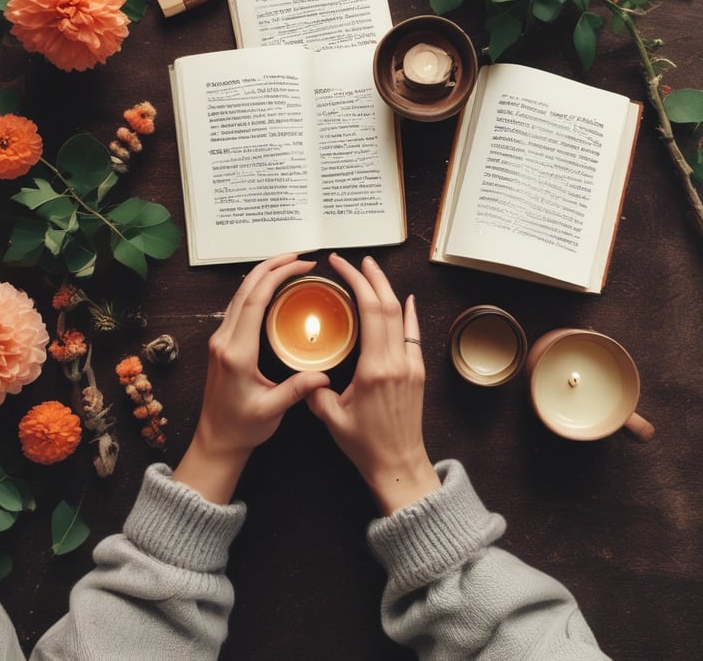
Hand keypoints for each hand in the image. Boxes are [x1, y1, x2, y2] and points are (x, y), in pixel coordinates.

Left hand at [173, 254, 330, 502]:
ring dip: (262, 275)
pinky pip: (238, 307)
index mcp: (237, 353)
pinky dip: (255, 290)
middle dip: (272, 267)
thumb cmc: (242, 428)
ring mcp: (220, 340)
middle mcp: (224, 341)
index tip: (301, 265)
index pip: (256, 301)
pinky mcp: (221, 343)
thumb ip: (296, 390)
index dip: (278, 276)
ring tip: (288, 265)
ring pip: (239, 295)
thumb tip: (324, 376)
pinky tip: (270, 288)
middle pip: (245, 290)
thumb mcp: (272, 411)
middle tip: (299, 256)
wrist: (216, 441)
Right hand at [306, 254, 440, 514]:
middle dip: (372, 276)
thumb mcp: (331, 417)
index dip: (357, 282)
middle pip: (388, 305)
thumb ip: (316, 391)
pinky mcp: (417, 371)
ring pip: (402, 315)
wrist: (399, 464)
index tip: (341, 266)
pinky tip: (405, 300)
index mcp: (375, 368)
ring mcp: (411, 365)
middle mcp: (397, 361)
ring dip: (387, 289)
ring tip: (372, 271)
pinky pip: (412, 333)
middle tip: (354, 261)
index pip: (370, 311)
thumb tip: (306, 372)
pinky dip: (407, 313)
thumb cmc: (366, 445)